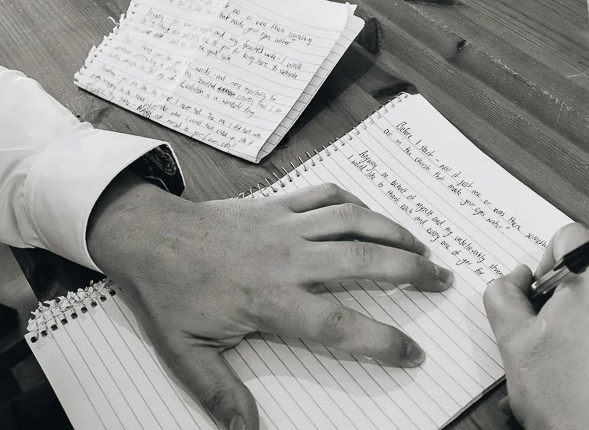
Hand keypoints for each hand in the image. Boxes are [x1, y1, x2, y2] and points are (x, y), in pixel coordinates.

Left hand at [87, 173, 453, 429]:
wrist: (145, 235)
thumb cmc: (167, 293)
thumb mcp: (185, 353)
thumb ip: (221, 393)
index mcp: (270, 300)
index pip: (338, 325)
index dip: (381, 339)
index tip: (412, 351)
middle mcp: (288, 259)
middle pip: (363, 262)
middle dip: (410, 272)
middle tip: (443, 280)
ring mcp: (285, 226)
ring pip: (353, 222)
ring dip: (394, 232)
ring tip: (424, 246)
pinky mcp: (277, 204)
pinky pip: (326, 194)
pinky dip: (355, 201)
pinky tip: (372, 214)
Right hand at [483, 223, 588, 429]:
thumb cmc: (569, 402)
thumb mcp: (514, 341)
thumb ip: (503, 295)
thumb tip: (513, 280)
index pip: (569, 235)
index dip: (545, 261)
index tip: (539, 293)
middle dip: (563, 294)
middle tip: (547, 331)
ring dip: (583, 316)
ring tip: (565, 357)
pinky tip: (587, 369)